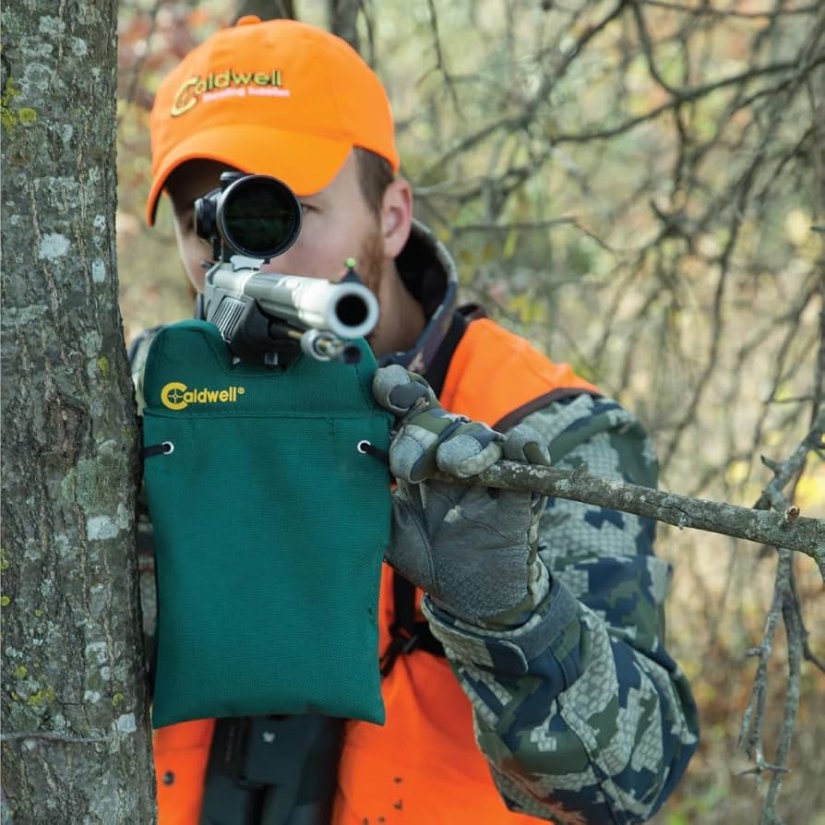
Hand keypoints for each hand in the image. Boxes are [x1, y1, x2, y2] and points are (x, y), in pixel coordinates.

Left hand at [372, 365, 551, 625]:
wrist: (469, 597)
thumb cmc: (426, 558)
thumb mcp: (387, 531)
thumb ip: (365, 499)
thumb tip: (331, 468)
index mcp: (416, 452)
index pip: (406, 405)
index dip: (396, 389)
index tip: (384, 394)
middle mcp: (449, 450)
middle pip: (437, 416)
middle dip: (420, 434)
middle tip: (407, 468)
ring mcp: (486, 465)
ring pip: (478, 431)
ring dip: (465, 443)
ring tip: (453, 468)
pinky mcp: (521, 484)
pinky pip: (527, 451)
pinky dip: (525, 444)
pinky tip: (517, 450)